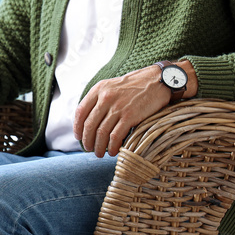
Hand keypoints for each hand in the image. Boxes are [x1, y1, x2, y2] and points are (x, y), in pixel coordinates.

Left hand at [73, 61, 195, 157]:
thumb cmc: (134, 86)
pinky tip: (113, 151)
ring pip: (101, 132)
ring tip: (99, 153)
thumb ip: (99, 99)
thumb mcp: (111, 86)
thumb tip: (88, 120)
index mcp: (98, 89)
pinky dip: (112, 146)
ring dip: (99, 146)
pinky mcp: (130, 116)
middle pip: (90, 124)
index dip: (77, 126)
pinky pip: (116, 136)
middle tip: (88, 148)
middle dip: (87, 140)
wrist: (157, 81)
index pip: (81, 111)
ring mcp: (118, 107)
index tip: (78, 136)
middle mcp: (106, 98)